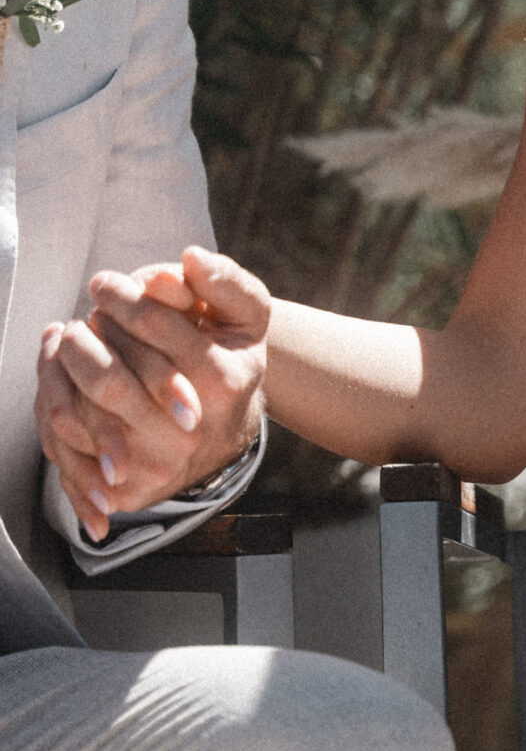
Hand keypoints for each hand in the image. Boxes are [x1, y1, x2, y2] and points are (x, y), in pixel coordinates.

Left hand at [36, 246, 269, 540]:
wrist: (225, 430)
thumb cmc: (229, 358)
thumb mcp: (246, 316)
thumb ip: (226, 282)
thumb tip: (190, 259)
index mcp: (223, 381)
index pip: (153, 326)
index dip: (119, 296)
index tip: (101, 283)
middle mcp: (189, 431)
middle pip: (108, 374)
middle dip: (86, 334)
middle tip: (87, 315)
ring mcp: (157, 463)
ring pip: (78, 411)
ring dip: (61, 367)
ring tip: (69, 340)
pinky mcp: (127, 490)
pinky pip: (66, 444)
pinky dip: (54, 403)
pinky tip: (61, 376)